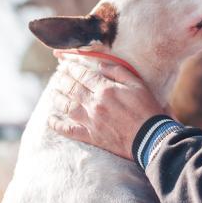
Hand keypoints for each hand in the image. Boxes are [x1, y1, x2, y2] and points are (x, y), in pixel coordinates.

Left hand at [48, 54, 164, 158]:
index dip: (72, 67)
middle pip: (72, 88)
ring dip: (57, 98)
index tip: (65, 63)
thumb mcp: (138, 85)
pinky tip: (51, 119)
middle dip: (63, 79)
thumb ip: (118, 72)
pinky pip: (69, 130)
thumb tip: (101, 65)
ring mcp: (91, 121)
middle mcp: (95, 104)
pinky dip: (57, 125)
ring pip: (66, 107)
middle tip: (58, 75)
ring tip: (53, 92)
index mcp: (106, 90)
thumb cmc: (147, 110)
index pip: (83, 75)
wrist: (151, 138)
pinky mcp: (91, 136)